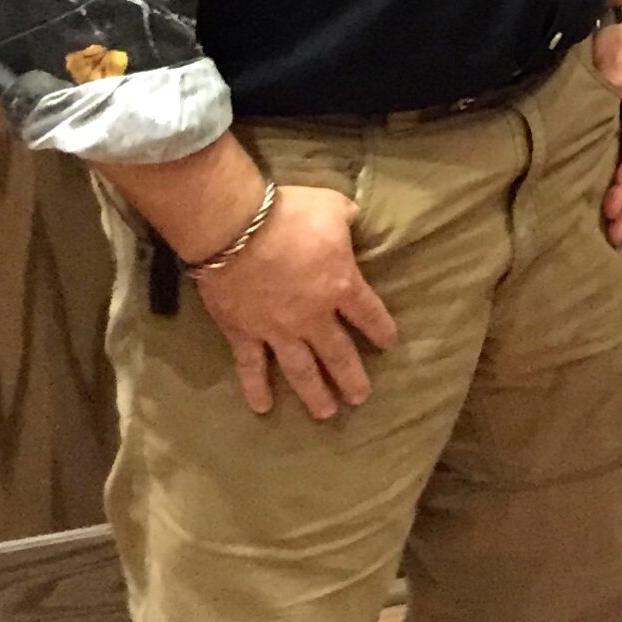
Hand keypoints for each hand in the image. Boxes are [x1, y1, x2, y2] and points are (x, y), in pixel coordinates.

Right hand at [194, 184, 397, 420]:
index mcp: (341, 286)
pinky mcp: (243, 334)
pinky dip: (256, 388)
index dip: (381, 330)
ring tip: (327, 413)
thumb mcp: (333, 208)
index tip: (388, 344)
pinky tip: (262, 408)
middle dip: (351, 378)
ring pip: (301, 370)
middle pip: (338, 353)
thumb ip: (347, 219)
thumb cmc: (289, 215)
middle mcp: (313, 317)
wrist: (234, 228)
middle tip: (360, 397)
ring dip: (315, 394)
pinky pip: (251, 366)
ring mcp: (277, 330)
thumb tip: (352, 220)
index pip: (369, 314)